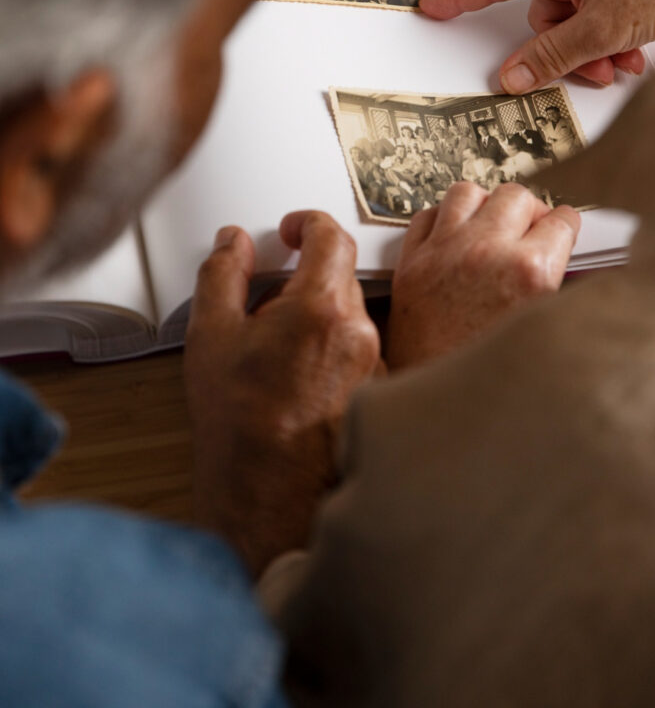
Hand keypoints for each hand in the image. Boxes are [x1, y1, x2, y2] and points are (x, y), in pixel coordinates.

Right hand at [184, 212, 379, 577]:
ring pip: (349, 315)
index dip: (308, 222)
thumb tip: (234, 243)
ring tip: (276, 348)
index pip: (332, 235)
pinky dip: (330, 349)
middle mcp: (359, 332)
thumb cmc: (243, 426)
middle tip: (269, 298)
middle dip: (306, 275)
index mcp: (322, 308)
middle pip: (341, 275)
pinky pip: (356, 350)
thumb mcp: (211, 335)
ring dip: (317, 315)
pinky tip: (296, 378)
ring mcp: (374, 364)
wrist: (271, 497)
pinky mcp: (378, 391)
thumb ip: (223, 274)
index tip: (292, 229)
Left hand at [387, 181, 579, 369]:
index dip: (565, 225)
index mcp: (530, 272)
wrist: (437, 410)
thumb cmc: (491, 380)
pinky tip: (452, 236)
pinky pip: (427, 214)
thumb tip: (564, 258)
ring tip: (488, 225)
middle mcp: (487, 252)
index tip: (561, 229)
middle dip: (528, 210)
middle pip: (517, 195)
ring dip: (483, 205)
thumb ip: (556, 286)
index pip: (561, 219)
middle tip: (527, 229)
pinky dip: (442, 219)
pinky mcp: (412, 262)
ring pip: (469, 192)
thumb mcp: (543, 331)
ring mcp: (445, 252)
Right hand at [419, 0, 654, 91]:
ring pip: (572, 24)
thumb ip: (552, 55)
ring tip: (624, 59)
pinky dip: (609, 37)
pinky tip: (633, 49)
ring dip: (594, 50)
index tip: (432, 6)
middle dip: (568, 51)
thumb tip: (512, 76)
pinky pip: (593, 16)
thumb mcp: (600, 28)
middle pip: (543, 18)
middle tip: (596, 69)